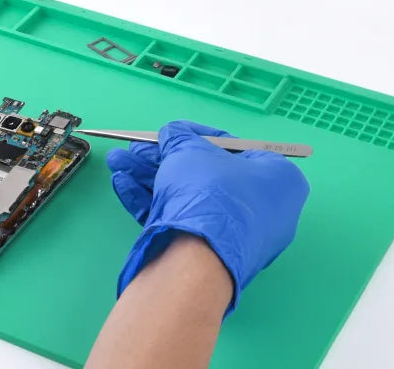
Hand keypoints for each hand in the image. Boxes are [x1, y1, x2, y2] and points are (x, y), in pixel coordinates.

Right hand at [107, 121, 308, 311]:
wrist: (200, 260)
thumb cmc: (209, 193)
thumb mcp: (190, 151)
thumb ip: (179, 137)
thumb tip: (172, 136)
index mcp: (276, 177)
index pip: (233, 147)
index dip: (194, 135)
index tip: (169, 133)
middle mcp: (263, 207)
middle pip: (203, 173)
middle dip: (162, 159)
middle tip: (135, 149)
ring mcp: (236, 235)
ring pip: (186, 197)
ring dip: (148, 176)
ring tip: (116, 163)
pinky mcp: (211, 254)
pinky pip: (181, 219)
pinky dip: (151, 201)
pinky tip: (122, 185)